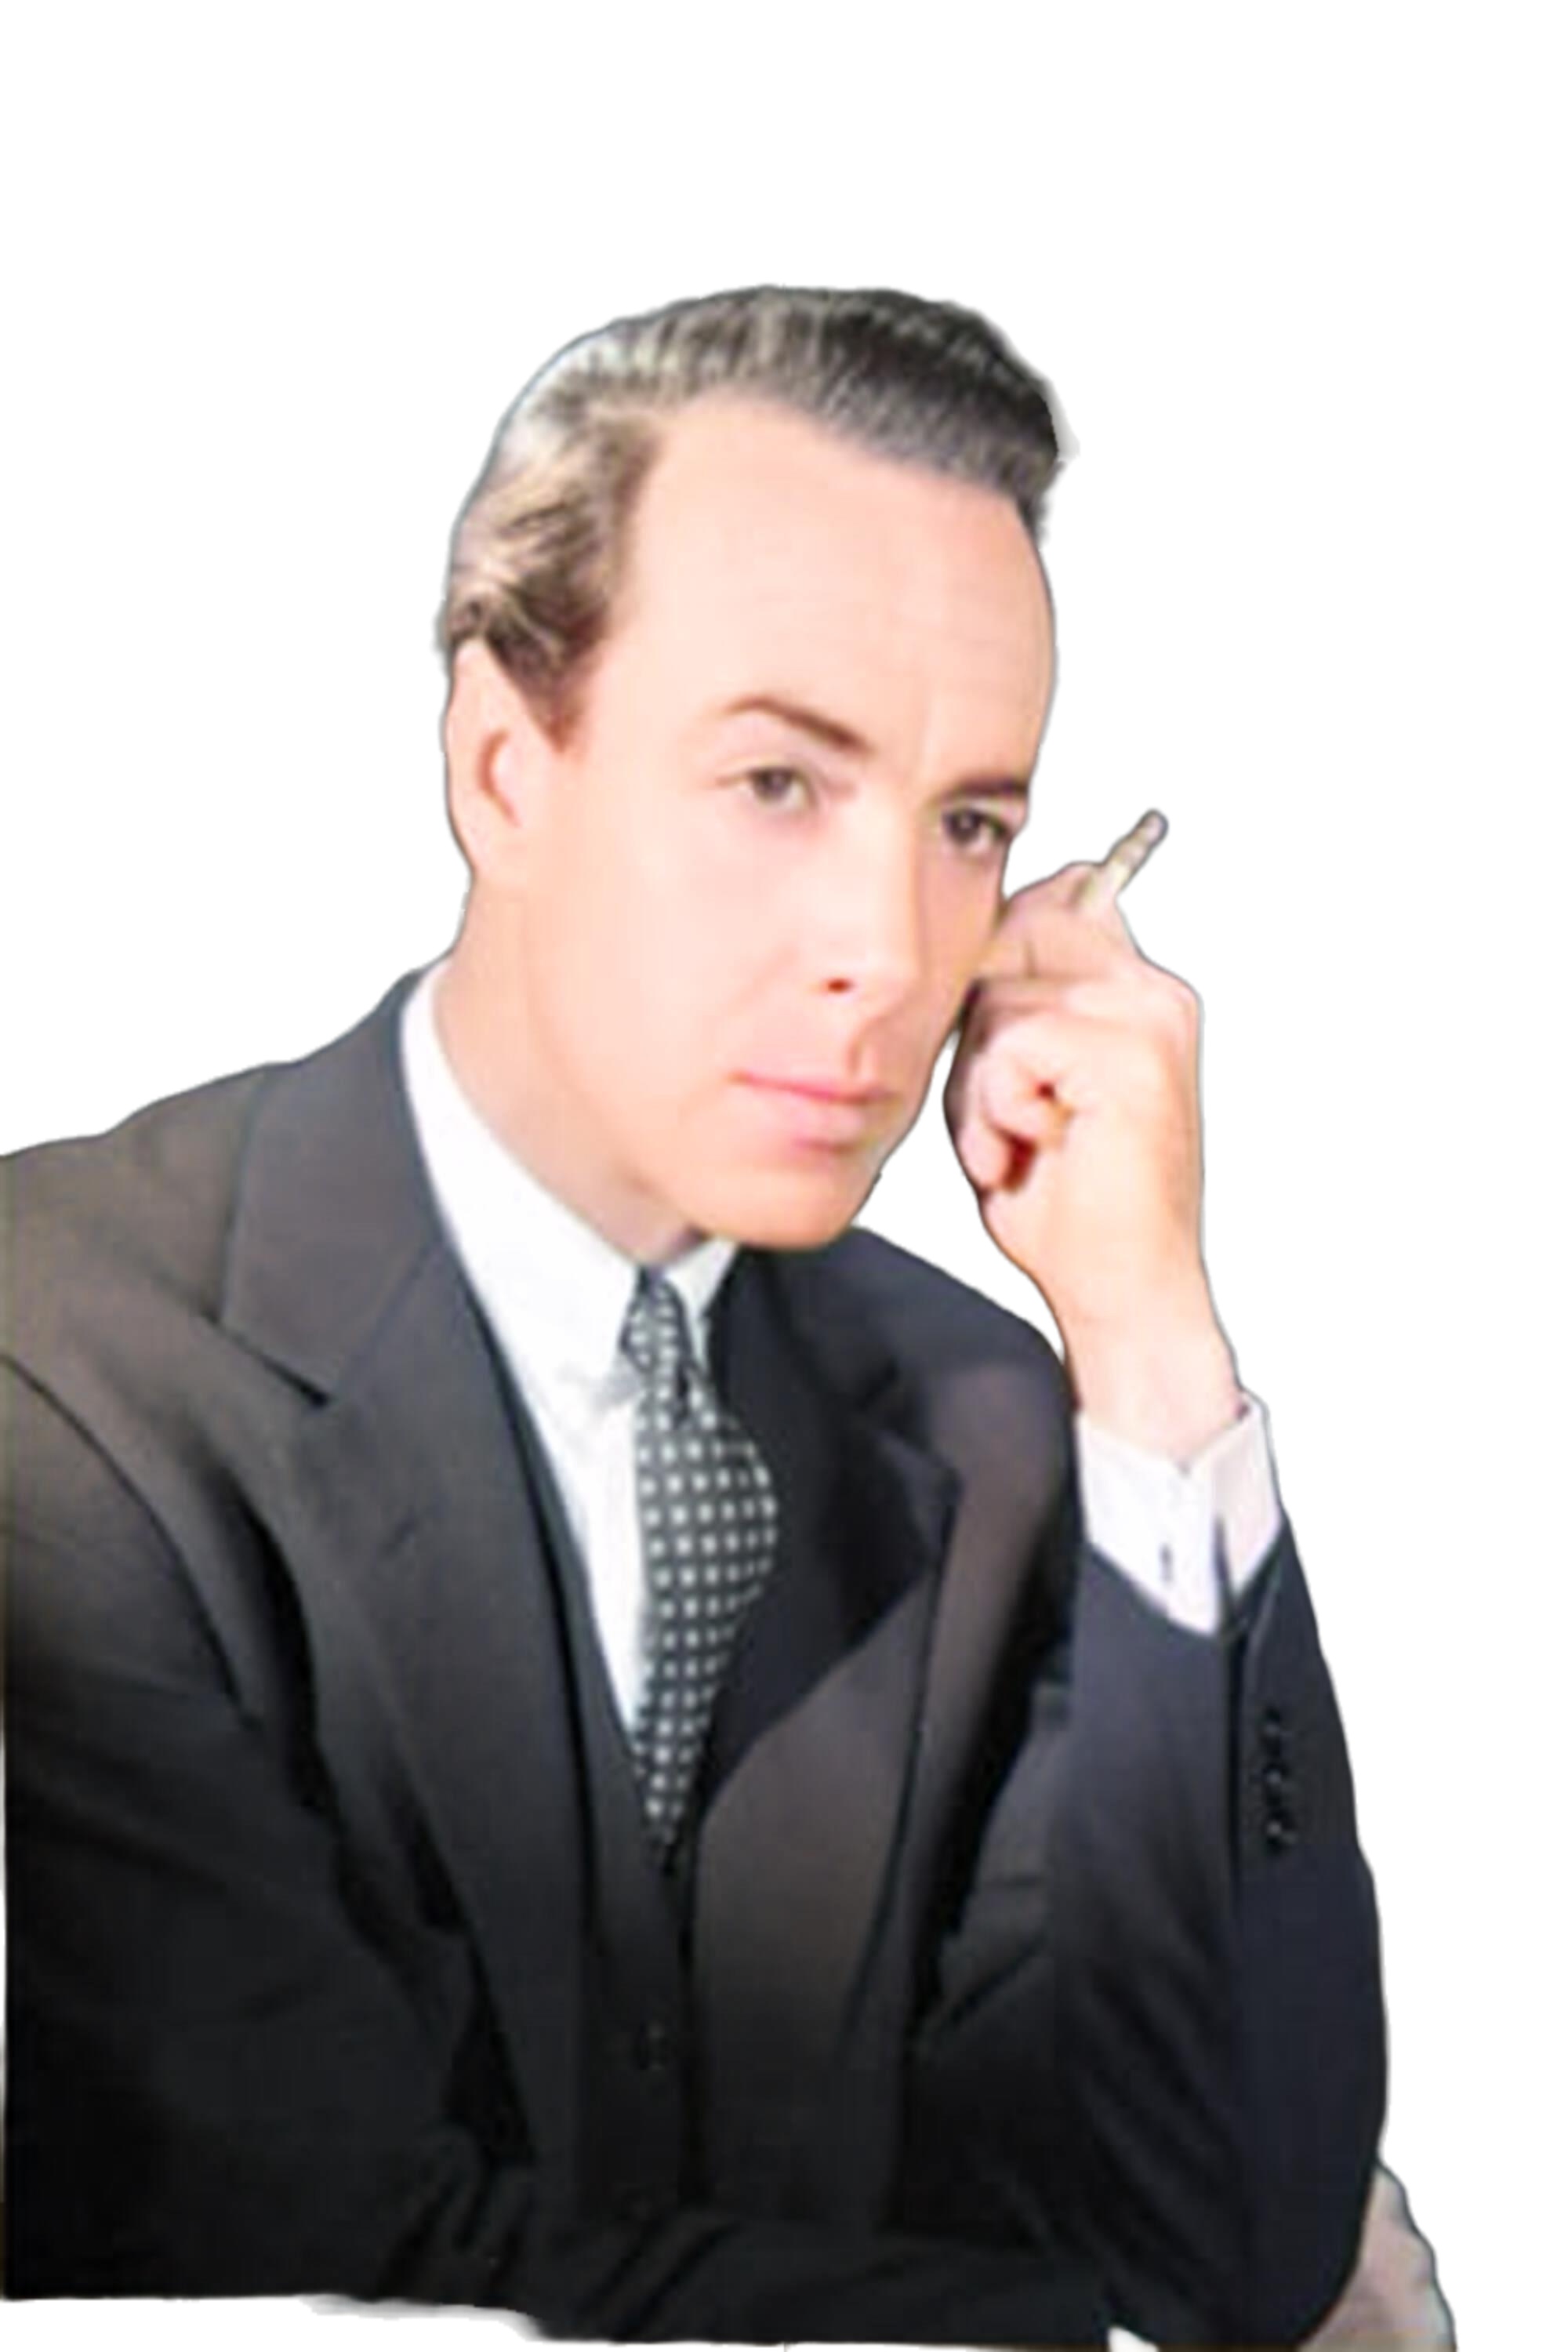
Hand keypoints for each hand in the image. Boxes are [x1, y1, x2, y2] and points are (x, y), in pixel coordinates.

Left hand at [942, 858, 1239, 1455]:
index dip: (994, 967)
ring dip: (981, 1086)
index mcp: (1140, 990)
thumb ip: (1012, 1012)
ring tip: (1022, 1143)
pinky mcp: (1132, 1055)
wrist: (1123, 1293)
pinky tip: (1033, 1152)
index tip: (1003, 1057)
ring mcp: (1150, 1019)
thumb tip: (978, 931)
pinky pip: (1012, 1046)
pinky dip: (998, 1109)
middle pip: (1009, 938)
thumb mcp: (1023, 1089)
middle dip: (977, 1034)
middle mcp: (1156, 992)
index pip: (1048, 905)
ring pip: (999, 1000)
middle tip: (1008, 1116)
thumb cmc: (1067, 1204)